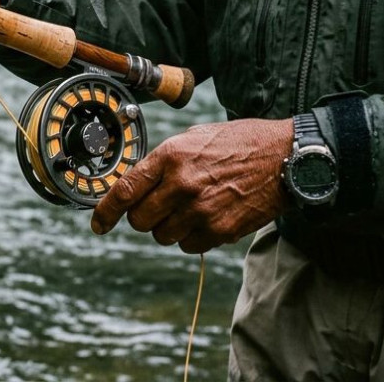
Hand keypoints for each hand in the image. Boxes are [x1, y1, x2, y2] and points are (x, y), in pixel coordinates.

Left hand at [90, 118, 293, 253]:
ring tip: (188, 209)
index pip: (125, 190)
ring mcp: (201, 210)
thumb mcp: (195, 137)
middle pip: (140, 220)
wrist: (285, 158)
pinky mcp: (221, 230)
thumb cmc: (239, 143)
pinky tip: (205, 218)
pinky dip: (191, 238)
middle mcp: (182, 185)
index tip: (98, 223)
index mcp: (171, 157)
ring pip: (162, 236)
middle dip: (142, 217)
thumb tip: (136, 182)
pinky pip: (189, 246)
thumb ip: (164, 160)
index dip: (105, 211)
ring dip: (168, 227)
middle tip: (156, 208)